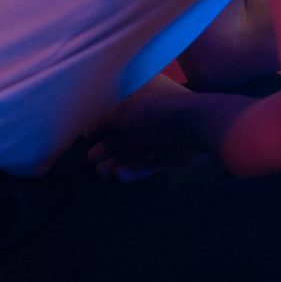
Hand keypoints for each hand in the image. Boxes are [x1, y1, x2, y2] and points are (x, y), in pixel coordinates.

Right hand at [83, 75, 209, 181]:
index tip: (87, 140)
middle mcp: (148, 123)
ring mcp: (159, 141)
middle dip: (106, 151)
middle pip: (122, 139)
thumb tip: (88, 130)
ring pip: (132, 155)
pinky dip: (132, 171)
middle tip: (92, 161)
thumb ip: (104, 122)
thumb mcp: (123, 113)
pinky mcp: (168, 158)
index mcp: (138, 106)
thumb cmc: (154, 113)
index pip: (116, 119)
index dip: (101, 130)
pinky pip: (146, 166)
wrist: (193, 124)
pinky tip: (118, 175)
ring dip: (115, 163)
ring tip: (102, 173)